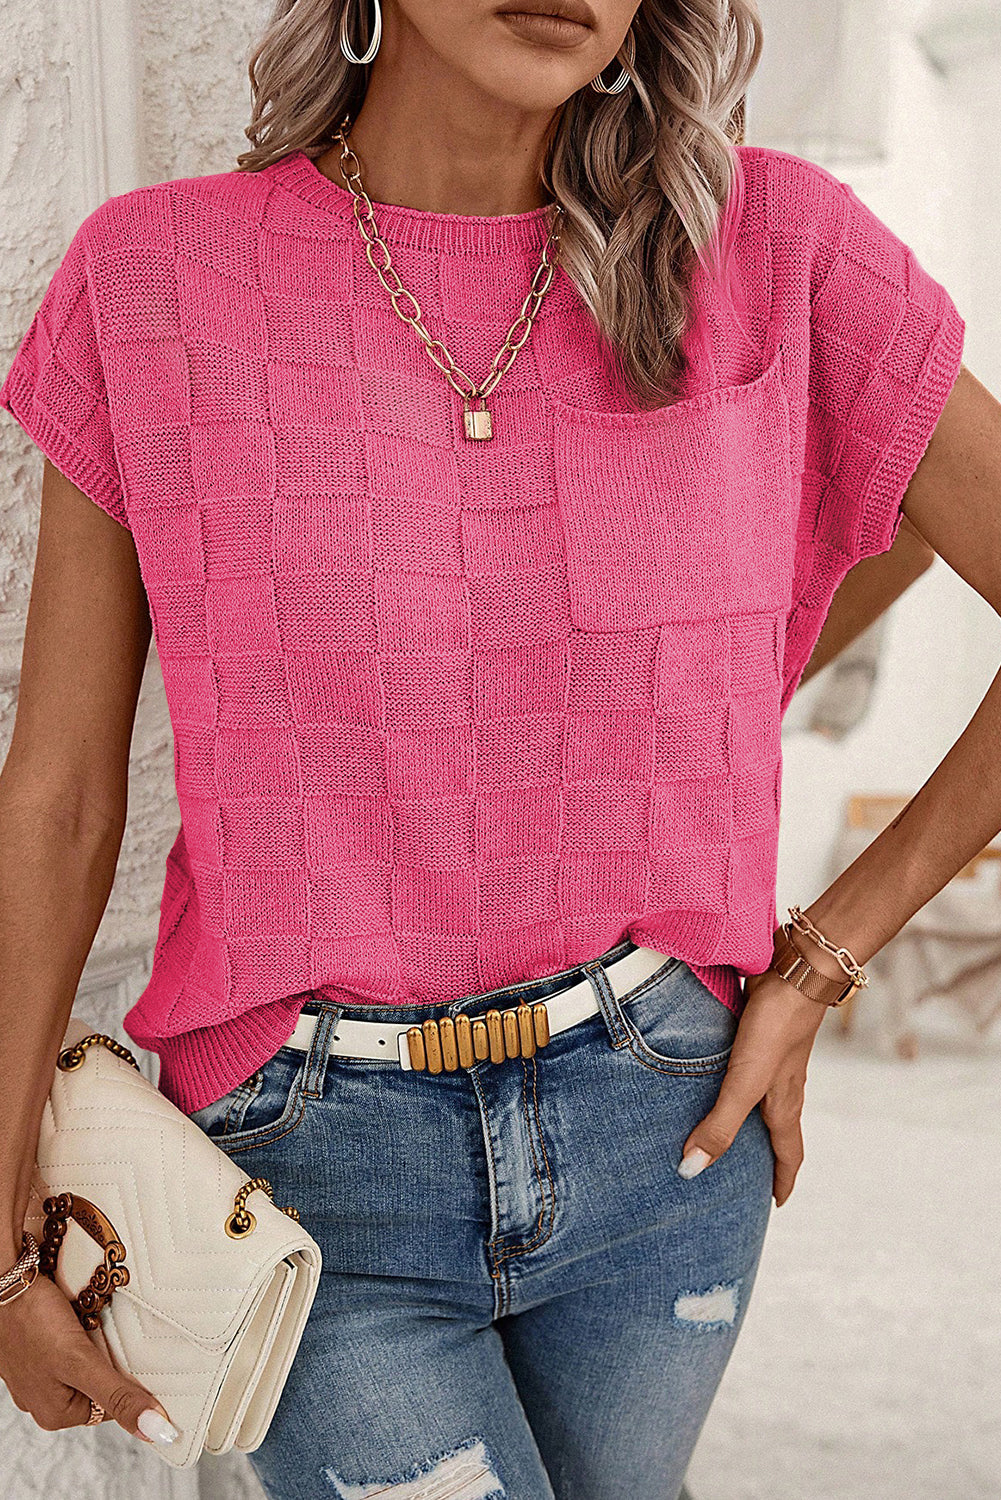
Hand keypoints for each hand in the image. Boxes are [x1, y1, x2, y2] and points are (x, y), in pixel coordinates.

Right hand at [0, 1265, 178, 1444]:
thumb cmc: (34, 1321)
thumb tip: (154, 1430)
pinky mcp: (36, 1351)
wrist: (5, 1283)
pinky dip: (79, 1333)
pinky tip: (78, 1318)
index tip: (133, 1355)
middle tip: (109, 1334)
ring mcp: (38, 1376)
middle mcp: (43, 1401)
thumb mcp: (81, 1363)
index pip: (112, 1406)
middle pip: (98, 1384)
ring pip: (85, 1364)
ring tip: (92, 1323)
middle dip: (109, 1360)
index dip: (127, 1380)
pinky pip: (69, 1347)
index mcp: (56, 1415)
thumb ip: (117, 1396)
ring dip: (95, 1344)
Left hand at [678, 966, 828, 1205]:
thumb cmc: (776, 1026)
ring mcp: (772, 1055)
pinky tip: (710, 1068)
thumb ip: (721, 1124)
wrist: (796, 967)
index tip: (775, 1203)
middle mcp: (782, 1083)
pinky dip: (732, 1078)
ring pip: (761, 1095)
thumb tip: (692, 1170)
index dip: (782, 1181)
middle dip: (763, 1153)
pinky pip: (746, 1064)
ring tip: (720, 1122)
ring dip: (746, 1114)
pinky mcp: (758, 1029)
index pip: (789, 1153)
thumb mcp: (746, 1081)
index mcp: (784, 1102)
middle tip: (744, 1171)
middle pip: (775, 1128)